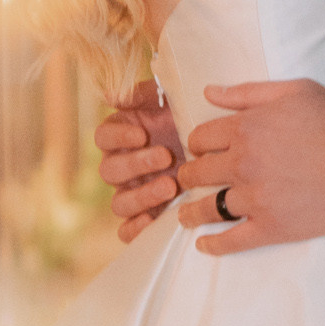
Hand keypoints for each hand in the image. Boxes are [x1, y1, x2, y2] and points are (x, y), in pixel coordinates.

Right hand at [94, 81, 181, 243]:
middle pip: (109, 171)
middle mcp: (122, 166)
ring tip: (170, 186)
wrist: (222, 150)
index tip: (141, 134)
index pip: (103, 137)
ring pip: (118, 202)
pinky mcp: (146, 216)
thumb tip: (113, 96)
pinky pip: (126, 230)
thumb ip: (144, 95)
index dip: (118, 137)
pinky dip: (135, 228)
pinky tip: (153, 219)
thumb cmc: (193, 120)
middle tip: (165, 156)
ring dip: (141, 196)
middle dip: (136, 164)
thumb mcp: (173, 101)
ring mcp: (133, 193)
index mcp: (122, 137)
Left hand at [174, 78, 324, 253]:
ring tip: (184, 217)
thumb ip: (246, 92)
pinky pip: (232, 240)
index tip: (200, 152)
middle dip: (189, 177)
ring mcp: (255, 198)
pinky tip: (204, 245)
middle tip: (189, 182)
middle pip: (196, 174)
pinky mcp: (272, 227)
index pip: (200, 139)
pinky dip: (214, 245)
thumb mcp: (292, 91)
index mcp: (244, 129)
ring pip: (208, 209)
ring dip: (191, 213)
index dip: (197, 145)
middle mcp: (241, 163)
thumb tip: (208, 92)